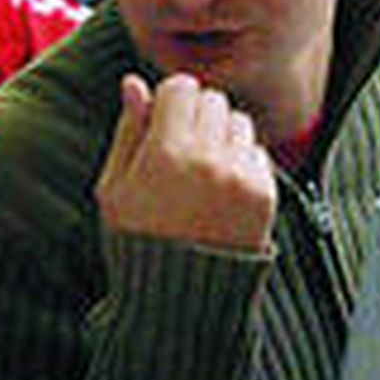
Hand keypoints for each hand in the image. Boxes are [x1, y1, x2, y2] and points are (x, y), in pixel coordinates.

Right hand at [96, 73, 277, 253]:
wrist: (182, 297)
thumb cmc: (138, 239)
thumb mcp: (114, 188)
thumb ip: (128, 130)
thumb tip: (133, 81)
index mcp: (164, 154)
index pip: (181, 86)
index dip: (170, 101)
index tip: (164, 122)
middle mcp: (207, 160)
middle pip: (213, 99)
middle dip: (197, 115)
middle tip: (183, 150)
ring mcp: (240, 176)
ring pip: (239, 121)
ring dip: (222, 136)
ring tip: (203, 172)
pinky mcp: (265, 193)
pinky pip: (258, 152)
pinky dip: (242, 163)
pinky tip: (222, 192)